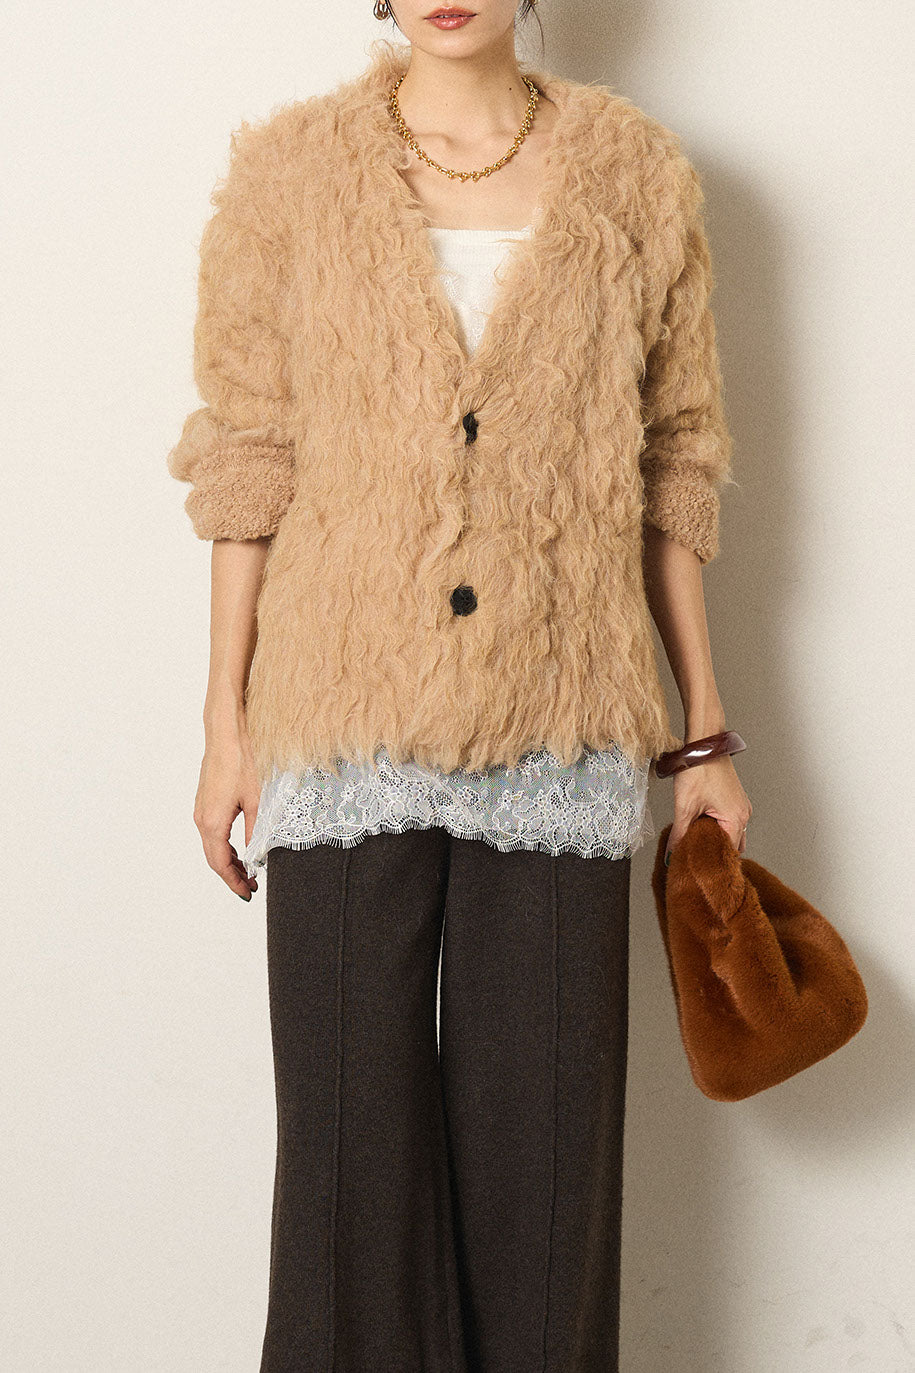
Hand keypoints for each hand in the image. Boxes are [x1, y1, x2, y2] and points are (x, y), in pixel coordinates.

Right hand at [193, 712, 260, 900]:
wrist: (226, 731)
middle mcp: (201, 818)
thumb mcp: (259, 799)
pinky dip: (224, 845)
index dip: (234, 881)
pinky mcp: (205, 800)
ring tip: (248, 871)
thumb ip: (257, 831)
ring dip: (228, 860)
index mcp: (212, 822)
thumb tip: (258, 855)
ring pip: (212, 845)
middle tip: (251, 886)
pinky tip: (239, 848)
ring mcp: (201, 809)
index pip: (220, 864)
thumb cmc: (242, 759)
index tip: (248, 893)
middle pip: (214, 857)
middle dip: (232, 874)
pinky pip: (212, 831)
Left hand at [664, 752, 751, 864]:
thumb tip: (672, 855)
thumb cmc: (699, 769)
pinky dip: (717, 826)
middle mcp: (743, 813)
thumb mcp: (685, 806)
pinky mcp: (734, 798)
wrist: (704, 743)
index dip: (713, 861)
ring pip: (731, 832)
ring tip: (696, 840)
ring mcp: (740, 805)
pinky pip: (729, 820)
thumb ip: (679, 834)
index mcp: (736, 819)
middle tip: (695, 856)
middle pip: (732, 845)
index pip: (729, 853)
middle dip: (715, 851)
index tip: (698, 867)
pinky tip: (700, 825)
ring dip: (715, 838)